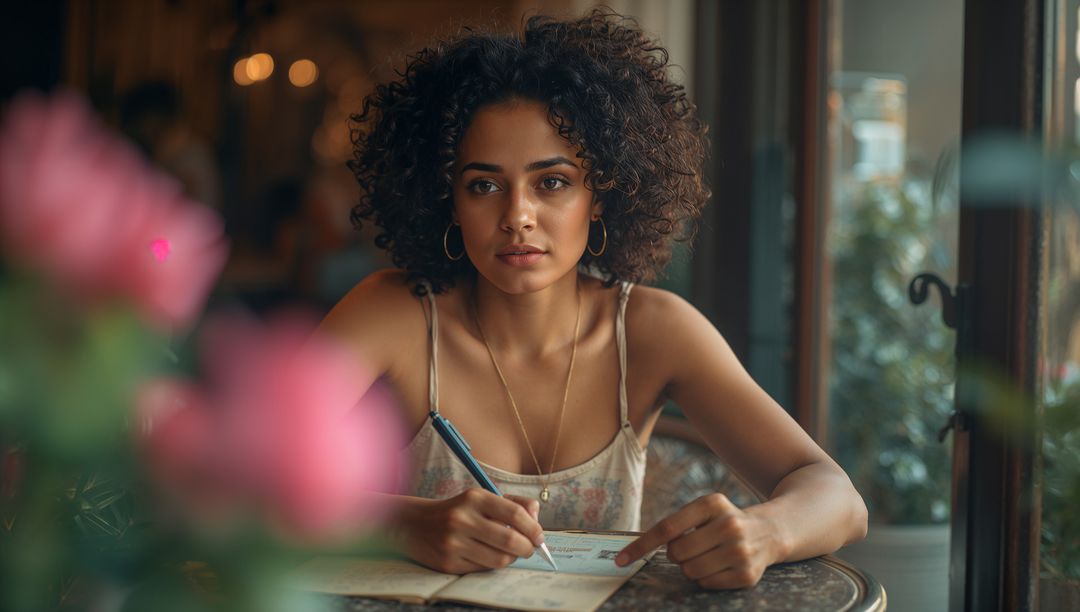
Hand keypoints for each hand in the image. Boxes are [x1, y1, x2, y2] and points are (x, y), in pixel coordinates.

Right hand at [394, 489, 544, 573]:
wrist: (414, 525)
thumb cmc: (457, 511)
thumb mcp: (481, 498)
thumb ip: (513, 504)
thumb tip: (536, 518)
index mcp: (474, 498)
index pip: (515, 514)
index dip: (533, 528)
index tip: (539, 537)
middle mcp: (463, 519)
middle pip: (510, 540)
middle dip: (527, 548)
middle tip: (530, 549)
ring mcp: (454, 542)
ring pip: (499, 559)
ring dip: (512, 558)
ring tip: (510, 553)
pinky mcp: (448, 562)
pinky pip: (483, 569)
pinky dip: (492, 565)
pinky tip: (488, 556)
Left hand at [615, 493, 781, 588]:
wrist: (770, 532)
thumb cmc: (723, 521)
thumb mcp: (704, 510)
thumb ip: (677, 524)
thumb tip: (641, 547)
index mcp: (713, 503)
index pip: (667, 528)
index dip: (641, 546)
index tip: (621, 559)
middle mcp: (729, 524)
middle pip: (677, 553)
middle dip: (677, 554)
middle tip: (692, 546)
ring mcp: (740, 551)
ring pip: (689, 571)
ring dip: (691, 567)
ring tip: (708, 555)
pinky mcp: (747, 575)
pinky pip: (705, 584)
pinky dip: (706, 578)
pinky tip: (720, 565)